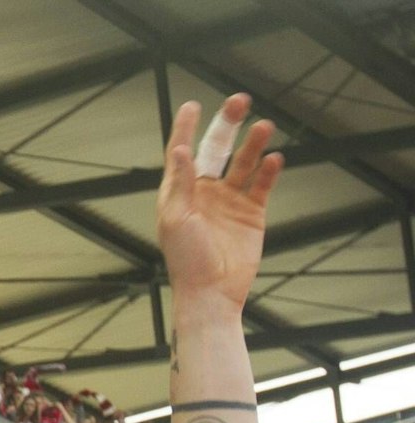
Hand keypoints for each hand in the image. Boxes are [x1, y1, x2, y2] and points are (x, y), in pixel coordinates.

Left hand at [157, 94, 280, 313]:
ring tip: (264, 126)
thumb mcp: (176, 219)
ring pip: (243, 162)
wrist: (212, 292)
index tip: (192, 105)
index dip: (185, 129)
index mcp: (179, 193)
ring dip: (253, 144)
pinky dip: (269, 170)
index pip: (181, 153)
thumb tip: (179, 150)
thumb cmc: (186, 260)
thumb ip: (180, 184)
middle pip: (217, 149)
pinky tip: (274, 159)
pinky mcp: (252, 213)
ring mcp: (230, 201)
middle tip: (240, 101)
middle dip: (228, 125)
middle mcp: (204, 192)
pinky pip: (262, 184)